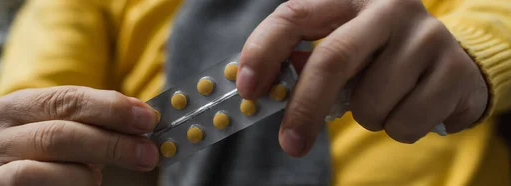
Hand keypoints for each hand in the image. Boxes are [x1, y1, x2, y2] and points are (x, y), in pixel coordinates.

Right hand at [0, 86, 158, 185]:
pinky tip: (86, 184)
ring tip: (102, 175)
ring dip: (89, 172)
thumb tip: (143, 115)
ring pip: (50, 168)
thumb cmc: (56, 155)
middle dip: (111, 143)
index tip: (147, 119)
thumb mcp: (76, 129)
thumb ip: (101, 120)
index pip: (68, 99)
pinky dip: (74, 185)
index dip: (111, 108)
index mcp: (15, 106)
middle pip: (61, 133)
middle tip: (148, 153)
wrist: (31, 183)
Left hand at [237, 0, 488, 156]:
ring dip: (365, 118)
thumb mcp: (343, 50)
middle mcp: (388, 8)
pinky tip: (410, 107)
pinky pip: (403, 123)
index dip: (263, 51)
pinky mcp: (454, 70)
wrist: (453, 64)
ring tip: (382, 101)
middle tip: (289, 143)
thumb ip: (308, 61)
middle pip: (332, 59)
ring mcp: (425, 36)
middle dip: (304, 108)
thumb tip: (268, 89)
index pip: (294, 15)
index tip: (247, 89)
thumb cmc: (380, 59)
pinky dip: (397, 129)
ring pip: (369, 102)